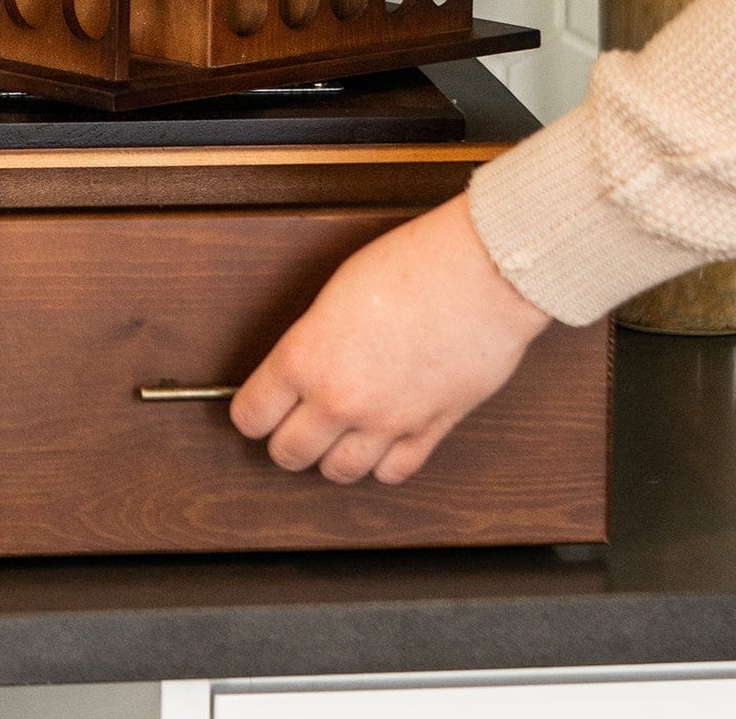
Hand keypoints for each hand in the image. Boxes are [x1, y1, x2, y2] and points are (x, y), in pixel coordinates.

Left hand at [229, 192, 551, 484]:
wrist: (483, 272)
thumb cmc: (415, 263)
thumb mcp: (338, 290)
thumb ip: (314, 340)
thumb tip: (304, 366)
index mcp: (307, 356)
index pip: (251, 415)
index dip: (251, 410)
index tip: (258, 405)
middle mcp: (340, 398)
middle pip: (288, 453)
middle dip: (285, 438)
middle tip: (293, 420)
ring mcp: (386, 421)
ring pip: (338, 472)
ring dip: (331, 455)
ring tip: (337, 431)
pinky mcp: (430, 431)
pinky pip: (393, 472)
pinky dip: (382, 462)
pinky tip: (382, 438)